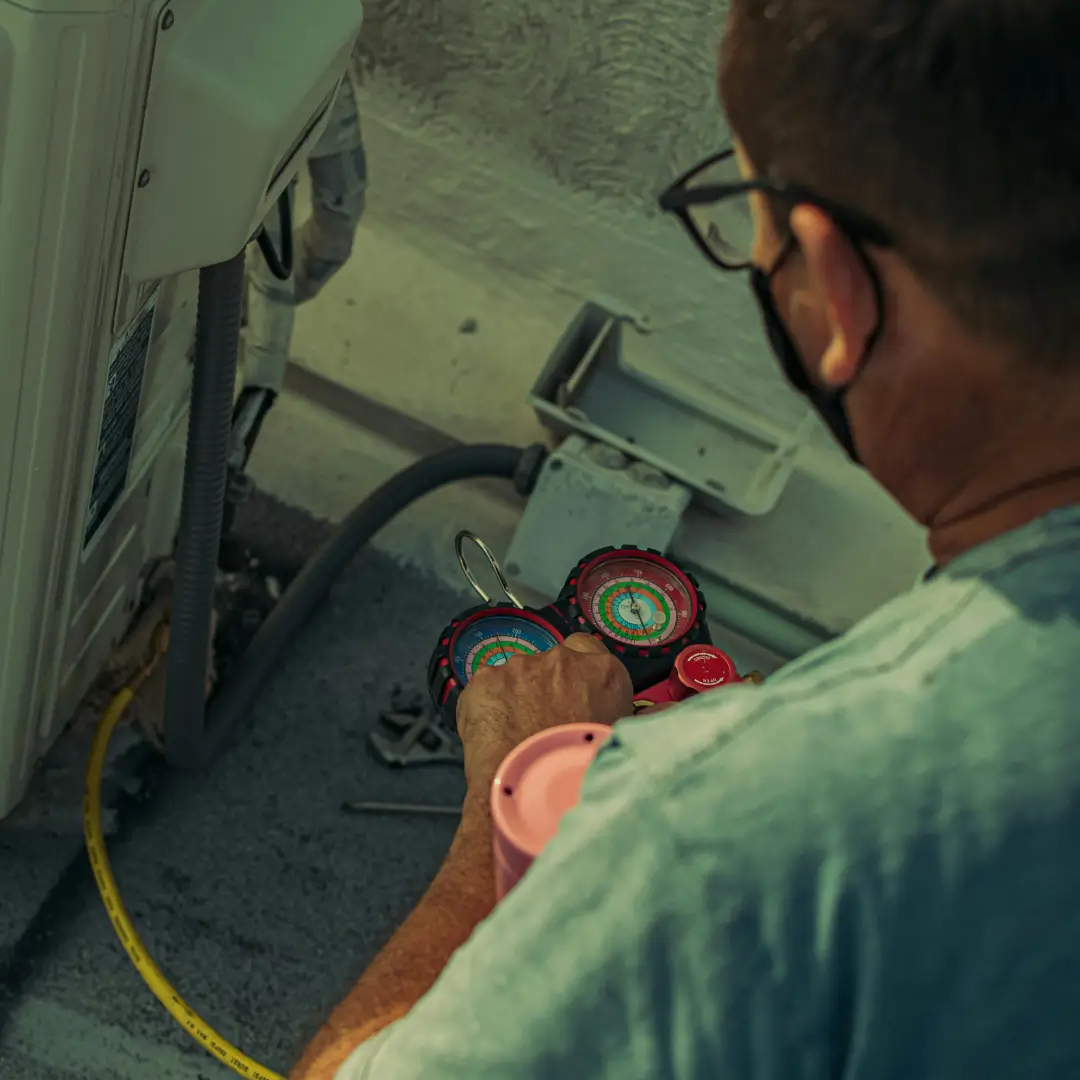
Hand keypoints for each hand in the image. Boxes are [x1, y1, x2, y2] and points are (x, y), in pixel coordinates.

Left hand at [456, 633, 633, 799]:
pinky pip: (487, 687)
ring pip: (518, 674)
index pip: (590, 650)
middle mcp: (562, 659)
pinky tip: (493, 733)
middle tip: (546, 721)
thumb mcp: (625, 742)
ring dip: (519, 694)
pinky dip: (489, 705)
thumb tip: (664, 713)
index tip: (576, 696)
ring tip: (517, 732)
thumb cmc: (583, 770)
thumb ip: (645, 720)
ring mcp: (519, 666)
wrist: (531, 791)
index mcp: (603, 670)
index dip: (581, 674)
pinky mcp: (484, 680)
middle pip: (554, 663)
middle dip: (550, 685)